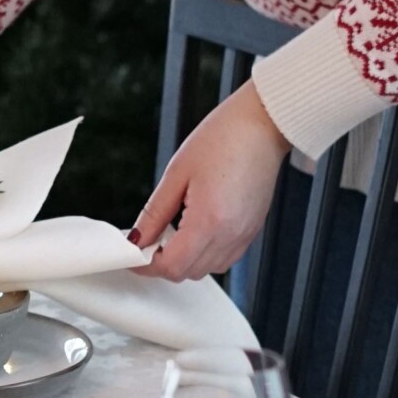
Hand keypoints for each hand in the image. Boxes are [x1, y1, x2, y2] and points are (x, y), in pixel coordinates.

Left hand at [129, 80, 291, 282]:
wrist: (263, 124)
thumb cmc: (225, 137)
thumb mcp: (177, 173)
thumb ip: (155, 212)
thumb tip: (137, 237)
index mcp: (210, 220)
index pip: (171, 266)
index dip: (146, 265)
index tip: (133, 255)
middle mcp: (231, 234)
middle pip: (188, 273)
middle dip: (163, 262)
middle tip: (147, 239)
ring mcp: (245, 235)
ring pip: (207, 269)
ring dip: (185, 259)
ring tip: (172, 230)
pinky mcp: (252, 230)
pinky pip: (224, 257)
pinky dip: (204, 253)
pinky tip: (195, 228)